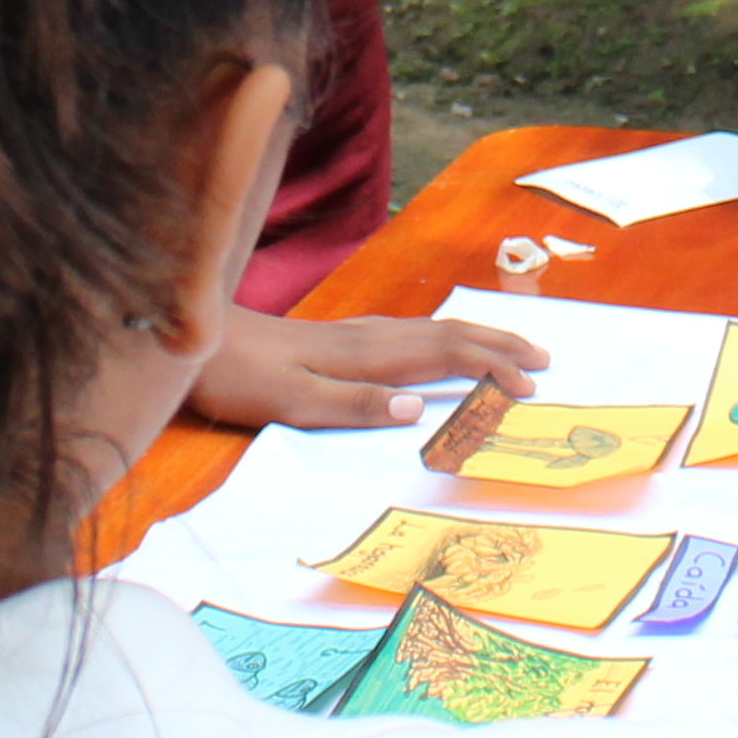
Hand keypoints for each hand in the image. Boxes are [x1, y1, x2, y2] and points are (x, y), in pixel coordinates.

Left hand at [186, 304, 550, 431]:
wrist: (193, 336)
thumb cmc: (238, 376)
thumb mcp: (290, 401)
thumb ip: (353, 405)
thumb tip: (417, 407)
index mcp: (366, 354)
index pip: (446, 353)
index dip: (492, 365)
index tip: (532, 385)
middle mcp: (367, 337)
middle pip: (448, 332)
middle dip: (498, 342)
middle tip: (544, 359)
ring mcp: (352, 334)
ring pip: (430, 329)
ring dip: (475, 338)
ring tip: (508, 348)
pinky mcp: (337, 338)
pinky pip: (409, 335)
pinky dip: (441, 340)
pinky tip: (436, 346)